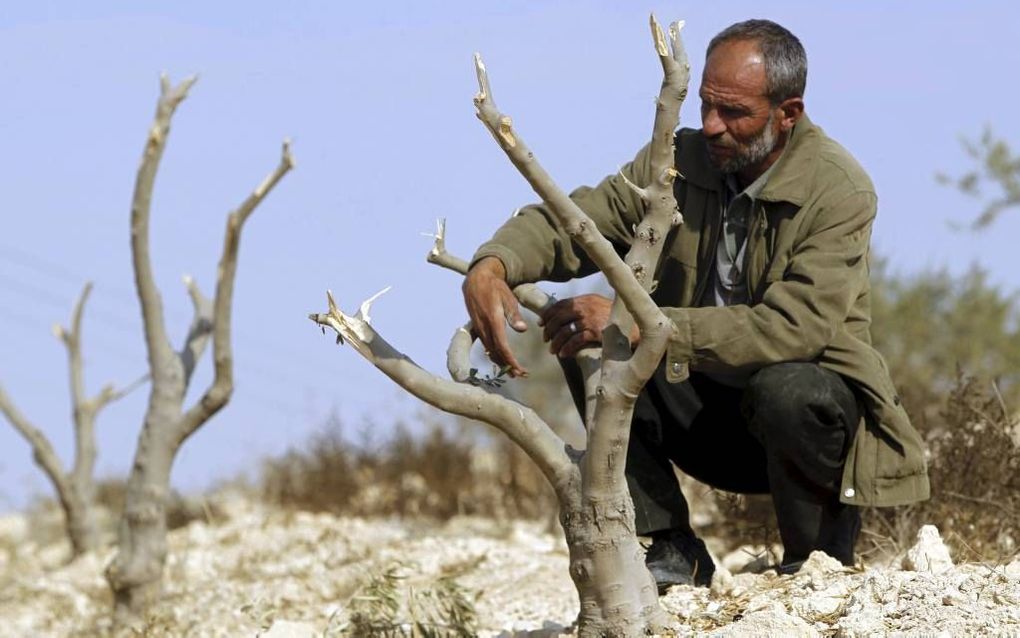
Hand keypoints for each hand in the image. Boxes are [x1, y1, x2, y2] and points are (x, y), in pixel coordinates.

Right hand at [462, 257, 527, 376]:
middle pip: (496, 353)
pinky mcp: (477, 327)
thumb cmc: (495, 287)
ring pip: (489, 351)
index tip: (521, 370)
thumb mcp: (508, 298)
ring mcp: (479, 328)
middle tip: (521, 375)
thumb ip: (514, 315)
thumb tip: (522, 329)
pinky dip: (494, 354)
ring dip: (501, 362)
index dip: (511, 361)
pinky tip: (501, 359)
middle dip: (508, 366)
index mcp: (493, 321)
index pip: (502, 347)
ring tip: (513, 371)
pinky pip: (485, 345)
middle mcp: (484, 327)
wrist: (476, 279)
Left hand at [539, 294, 614, 358]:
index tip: (540, 323)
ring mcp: (590, 319)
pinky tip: (563, 354)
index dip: (548, 314)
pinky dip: (567, 348)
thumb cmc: (615, 318)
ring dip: (556, 342)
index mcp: (585, 299)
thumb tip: (564, 316)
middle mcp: (586, 307)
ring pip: (564, 331)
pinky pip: (575, 341)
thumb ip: (584, 307)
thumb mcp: (599, 306)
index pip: (561, 304)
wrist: (633, 327)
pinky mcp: (595, 332)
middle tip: (545, 339)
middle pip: (559, 317)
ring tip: (552, 351)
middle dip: (549, 329)